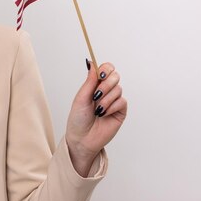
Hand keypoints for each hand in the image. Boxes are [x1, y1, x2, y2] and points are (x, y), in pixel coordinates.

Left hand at [65, 60, 126, 176]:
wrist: (82, 138)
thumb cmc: (78, 118)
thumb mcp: (81, 97)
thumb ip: (90, 80)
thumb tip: (91, 62)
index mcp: (95, 85)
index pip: (106, 69)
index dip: (106, 69)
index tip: (100, 76)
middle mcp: (106, 91)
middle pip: (115, 76)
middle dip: (105, 85)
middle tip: (96, 96)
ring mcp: (114, 100)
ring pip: (118, 89)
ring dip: (106, 99)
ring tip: (97, 110)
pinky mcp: (120, 111)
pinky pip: (122, 101)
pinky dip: (112, 107)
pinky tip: (104, 114)